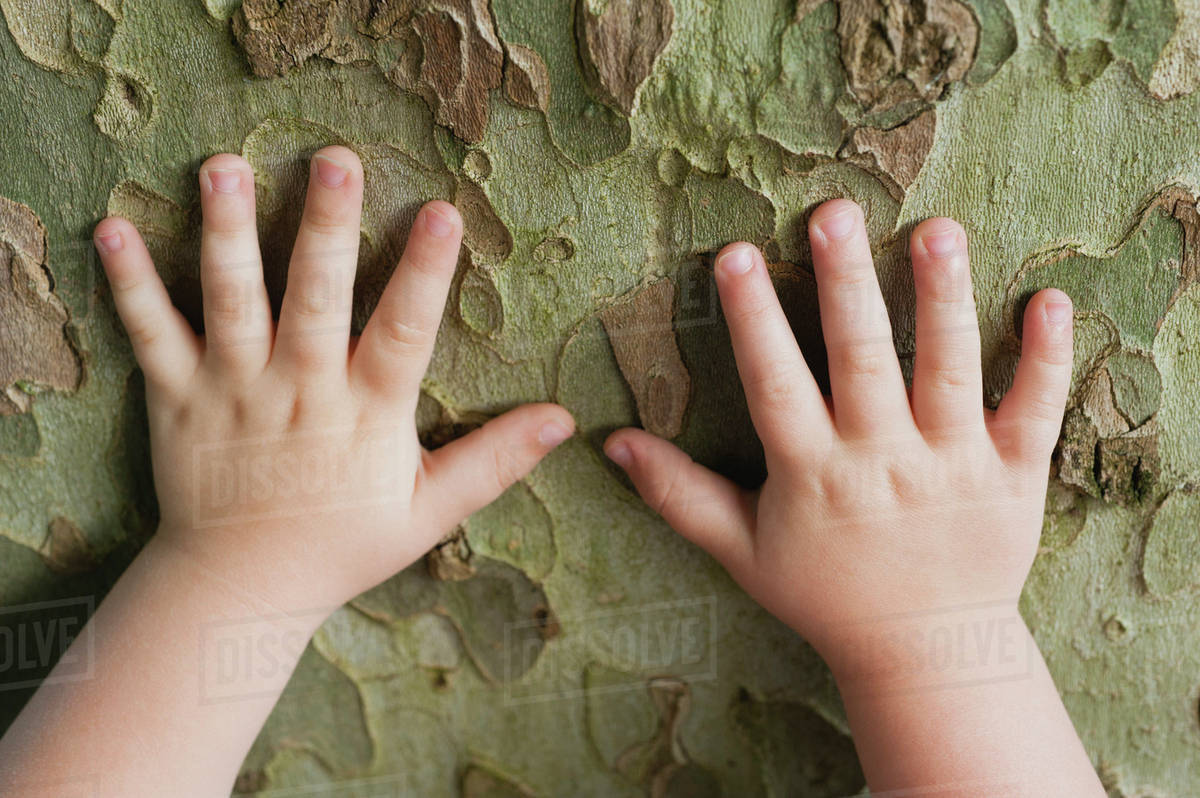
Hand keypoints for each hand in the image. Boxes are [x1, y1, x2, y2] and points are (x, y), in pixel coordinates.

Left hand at [93, 146, 574, 610]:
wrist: (240, 590)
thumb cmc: (342, 544)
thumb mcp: (430, 510)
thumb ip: (495, 460)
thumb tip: (564, 421)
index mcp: (365, 415)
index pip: (403, 334)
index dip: (424, 274)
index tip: (442, 214)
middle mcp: (299, 392)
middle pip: (314, 300)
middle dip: (326, 230)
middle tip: (335, 162)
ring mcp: (233, 391)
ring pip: (232, 302)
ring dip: (229, 234)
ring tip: (226, 167)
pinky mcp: (178, 397)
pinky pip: (151, 335)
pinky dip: (130, 284)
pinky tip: (114, 227)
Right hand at [604, 199, 1072, 675]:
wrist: (926, 653)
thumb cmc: (826, 596)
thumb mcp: (742, 551)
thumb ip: (680, 494)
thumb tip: (611, 442)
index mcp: (814, 475)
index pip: (775, 385)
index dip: (752, 320)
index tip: (734, 256)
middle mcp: (882, 461)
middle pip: (863, 359)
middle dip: (846, 283)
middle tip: (834, 214)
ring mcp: (953, 465)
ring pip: (949, 369)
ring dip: (944, 297)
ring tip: (939, 230)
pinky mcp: (1014, 475)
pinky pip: (1034, 410)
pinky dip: (1046, 358)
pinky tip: (1049, 299)